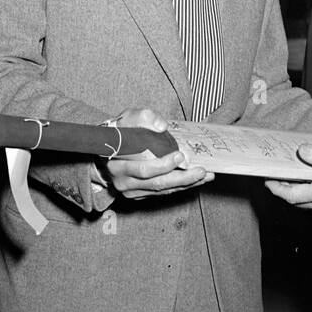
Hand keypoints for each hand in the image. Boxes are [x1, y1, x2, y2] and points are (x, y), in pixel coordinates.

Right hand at [98, 107, 213, 198]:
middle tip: (201, 170)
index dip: (163, 165)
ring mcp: (130, 190)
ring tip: (205, 176)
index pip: (143, 169)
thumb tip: (162, 126)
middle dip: (182, 178)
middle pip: (156, 183)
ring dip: (186, 184)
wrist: (105, 149)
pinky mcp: (138, 194)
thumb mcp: (128, 118)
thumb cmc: (120, 132)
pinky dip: (180, 186)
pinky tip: (195, 180)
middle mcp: (123, 181)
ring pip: (161, 190)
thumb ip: (144, 117)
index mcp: (117, 163)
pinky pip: (162, 192)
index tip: (180, 156)